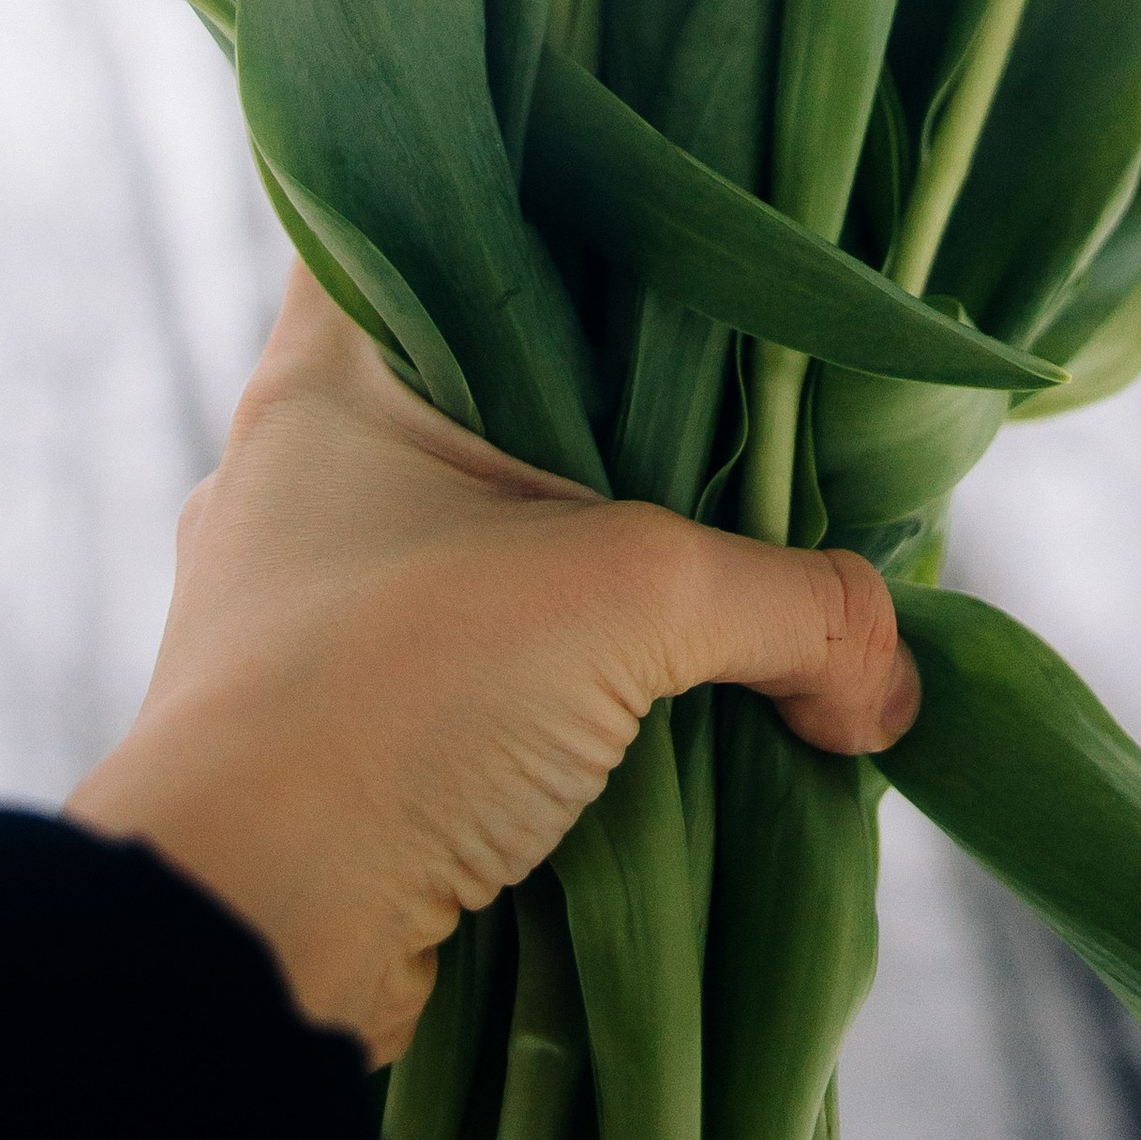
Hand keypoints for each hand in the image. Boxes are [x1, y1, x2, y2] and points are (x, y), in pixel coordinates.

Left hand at [65, 267, 919, 1061]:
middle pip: (482, 385)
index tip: (647, 206)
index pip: (415, 213)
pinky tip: (666, 696)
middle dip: (613, 411)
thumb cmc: (392, 700)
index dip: (527, 192)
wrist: (250, 947)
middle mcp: (306, 472)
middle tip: (743, 399)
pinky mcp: (340, 726)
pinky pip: (475, 657)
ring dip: (595, 565)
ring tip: (728, 563)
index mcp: (328, 375)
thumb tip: (891, 679)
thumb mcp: (628, 603)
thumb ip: (790, 606)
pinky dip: (563, 674)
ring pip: (485, 537)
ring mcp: (312, 603)